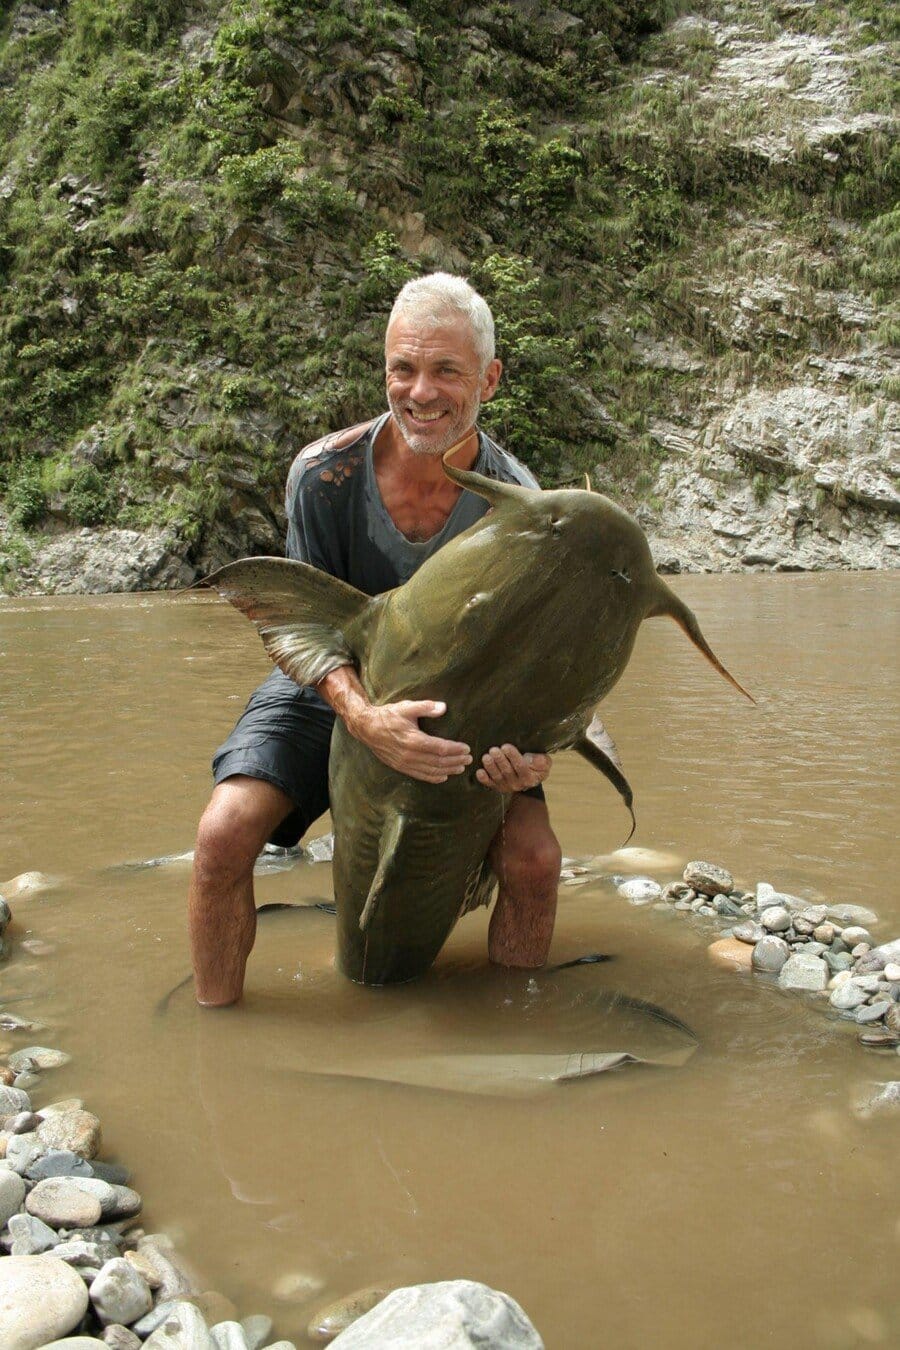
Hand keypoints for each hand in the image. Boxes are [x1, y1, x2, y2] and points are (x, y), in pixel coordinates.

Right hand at [353, 700, 472, 783]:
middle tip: (469, 759)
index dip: (455, 750)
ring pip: (431, 771)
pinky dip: (434, 778)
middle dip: (456, 761)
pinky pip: (420, 776)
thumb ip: (426, 707)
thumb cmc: (387, 716)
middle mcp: (410, 755)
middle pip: (439, 762)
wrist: (366, 728)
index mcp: (413, 740)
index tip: (467, 748)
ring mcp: (405, 763)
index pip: (440, 748)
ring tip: (461, 767)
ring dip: (448, 770)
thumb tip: (443, 707)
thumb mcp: (406, 707)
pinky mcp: (400, 767)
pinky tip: (444, 776)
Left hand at [476, 744, 551, 793]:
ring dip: (491, 767)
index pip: (520, 766)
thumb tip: (531, 759)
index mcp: (529, 777)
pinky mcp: (497, 787)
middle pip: (507, 771)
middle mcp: (517, 784)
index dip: (513, 756)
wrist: (529, 779)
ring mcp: (506, 786)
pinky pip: (490, 784)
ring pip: (497, 777)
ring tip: (486, 757)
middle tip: (493, 750)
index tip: (506, 746)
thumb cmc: (537, 767)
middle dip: (499, 760)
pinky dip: (484, 779)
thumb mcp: (545, 763)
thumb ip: (542, 761)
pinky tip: (479, 772)